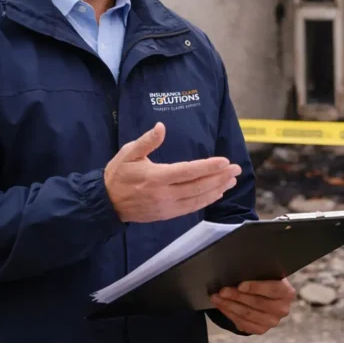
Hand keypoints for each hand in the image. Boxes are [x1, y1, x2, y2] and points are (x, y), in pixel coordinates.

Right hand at [103, 122, 240, 222]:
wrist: (106, 202)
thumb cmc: (119, 174)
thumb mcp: (129, 152)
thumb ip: (147, 141)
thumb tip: (161, 127)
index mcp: (156, 177)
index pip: (188, 171)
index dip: (208, 167)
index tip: (225, 161)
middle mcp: (164, 194)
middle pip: (198, 186)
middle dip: (219, 177)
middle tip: (236, 169)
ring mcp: (167, 206)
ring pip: (198, 198)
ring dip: (217, 189)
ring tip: (232, 180)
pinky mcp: (168, 214)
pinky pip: (192, 208)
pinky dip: (207, 200)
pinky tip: (217, 193)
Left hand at [210, 279, 295, 334]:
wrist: (268, 297)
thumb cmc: (265, 281)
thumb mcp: (266, 274)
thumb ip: (258, 272)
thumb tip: (237, 270)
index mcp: (287, 292)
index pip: (272, 289)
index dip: (256, 287)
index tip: (240, 285)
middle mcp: (282, 309)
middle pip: (257, 302)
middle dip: (236, 296)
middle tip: (222, 290)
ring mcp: (272, 321)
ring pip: (247, 313)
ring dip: (229, 305)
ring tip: (217, 297)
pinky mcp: (262, 329)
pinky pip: (243, 323)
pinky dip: (229, 313)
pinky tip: (221, 306)